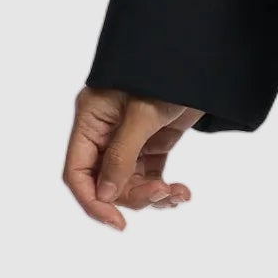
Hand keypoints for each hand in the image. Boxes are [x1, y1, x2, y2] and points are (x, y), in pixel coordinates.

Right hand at [64, 86, 201, 227]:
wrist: (199, 55)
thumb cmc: (166, 72)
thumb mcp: (142, 114)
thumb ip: (121, 155)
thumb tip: (105, 195)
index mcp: (91, 120)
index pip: (78, 171)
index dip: (92, 200)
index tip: (116, 222)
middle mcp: (105, 132)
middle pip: (106, 182)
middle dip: (132, 196)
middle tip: (161, 195)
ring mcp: (129, 138)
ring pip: (129, 183)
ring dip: (152, 195)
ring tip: (176, 194)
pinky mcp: (153, 141)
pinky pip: (150, 175)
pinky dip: (164, 188)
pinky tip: (181, 192)